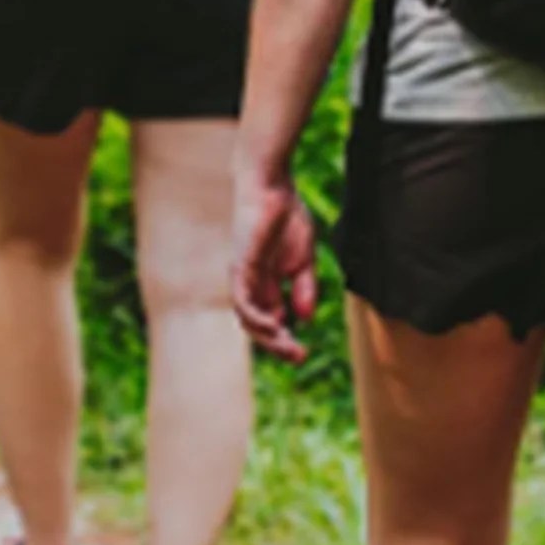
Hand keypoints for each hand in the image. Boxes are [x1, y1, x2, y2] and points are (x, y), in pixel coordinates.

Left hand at [230, 169, 319, 362]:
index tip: (302, 353)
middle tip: (298, 357)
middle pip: (259, 326)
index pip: (272, 321)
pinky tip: (272, 326)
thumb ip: (304, 288)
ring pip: (248, 319)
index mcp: (268, 285)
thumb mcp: (304, 260)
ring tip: (286, 346)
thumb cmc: (287, 217)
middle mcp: (252, 286)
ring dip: (266, 336)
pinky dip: (255, 316)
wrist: (273, 186)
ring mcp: (244, 278)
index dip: (285, 339)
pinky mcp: (240, 267)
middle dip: (278, 344)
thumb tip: (305, 319)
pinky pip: (242, 300)